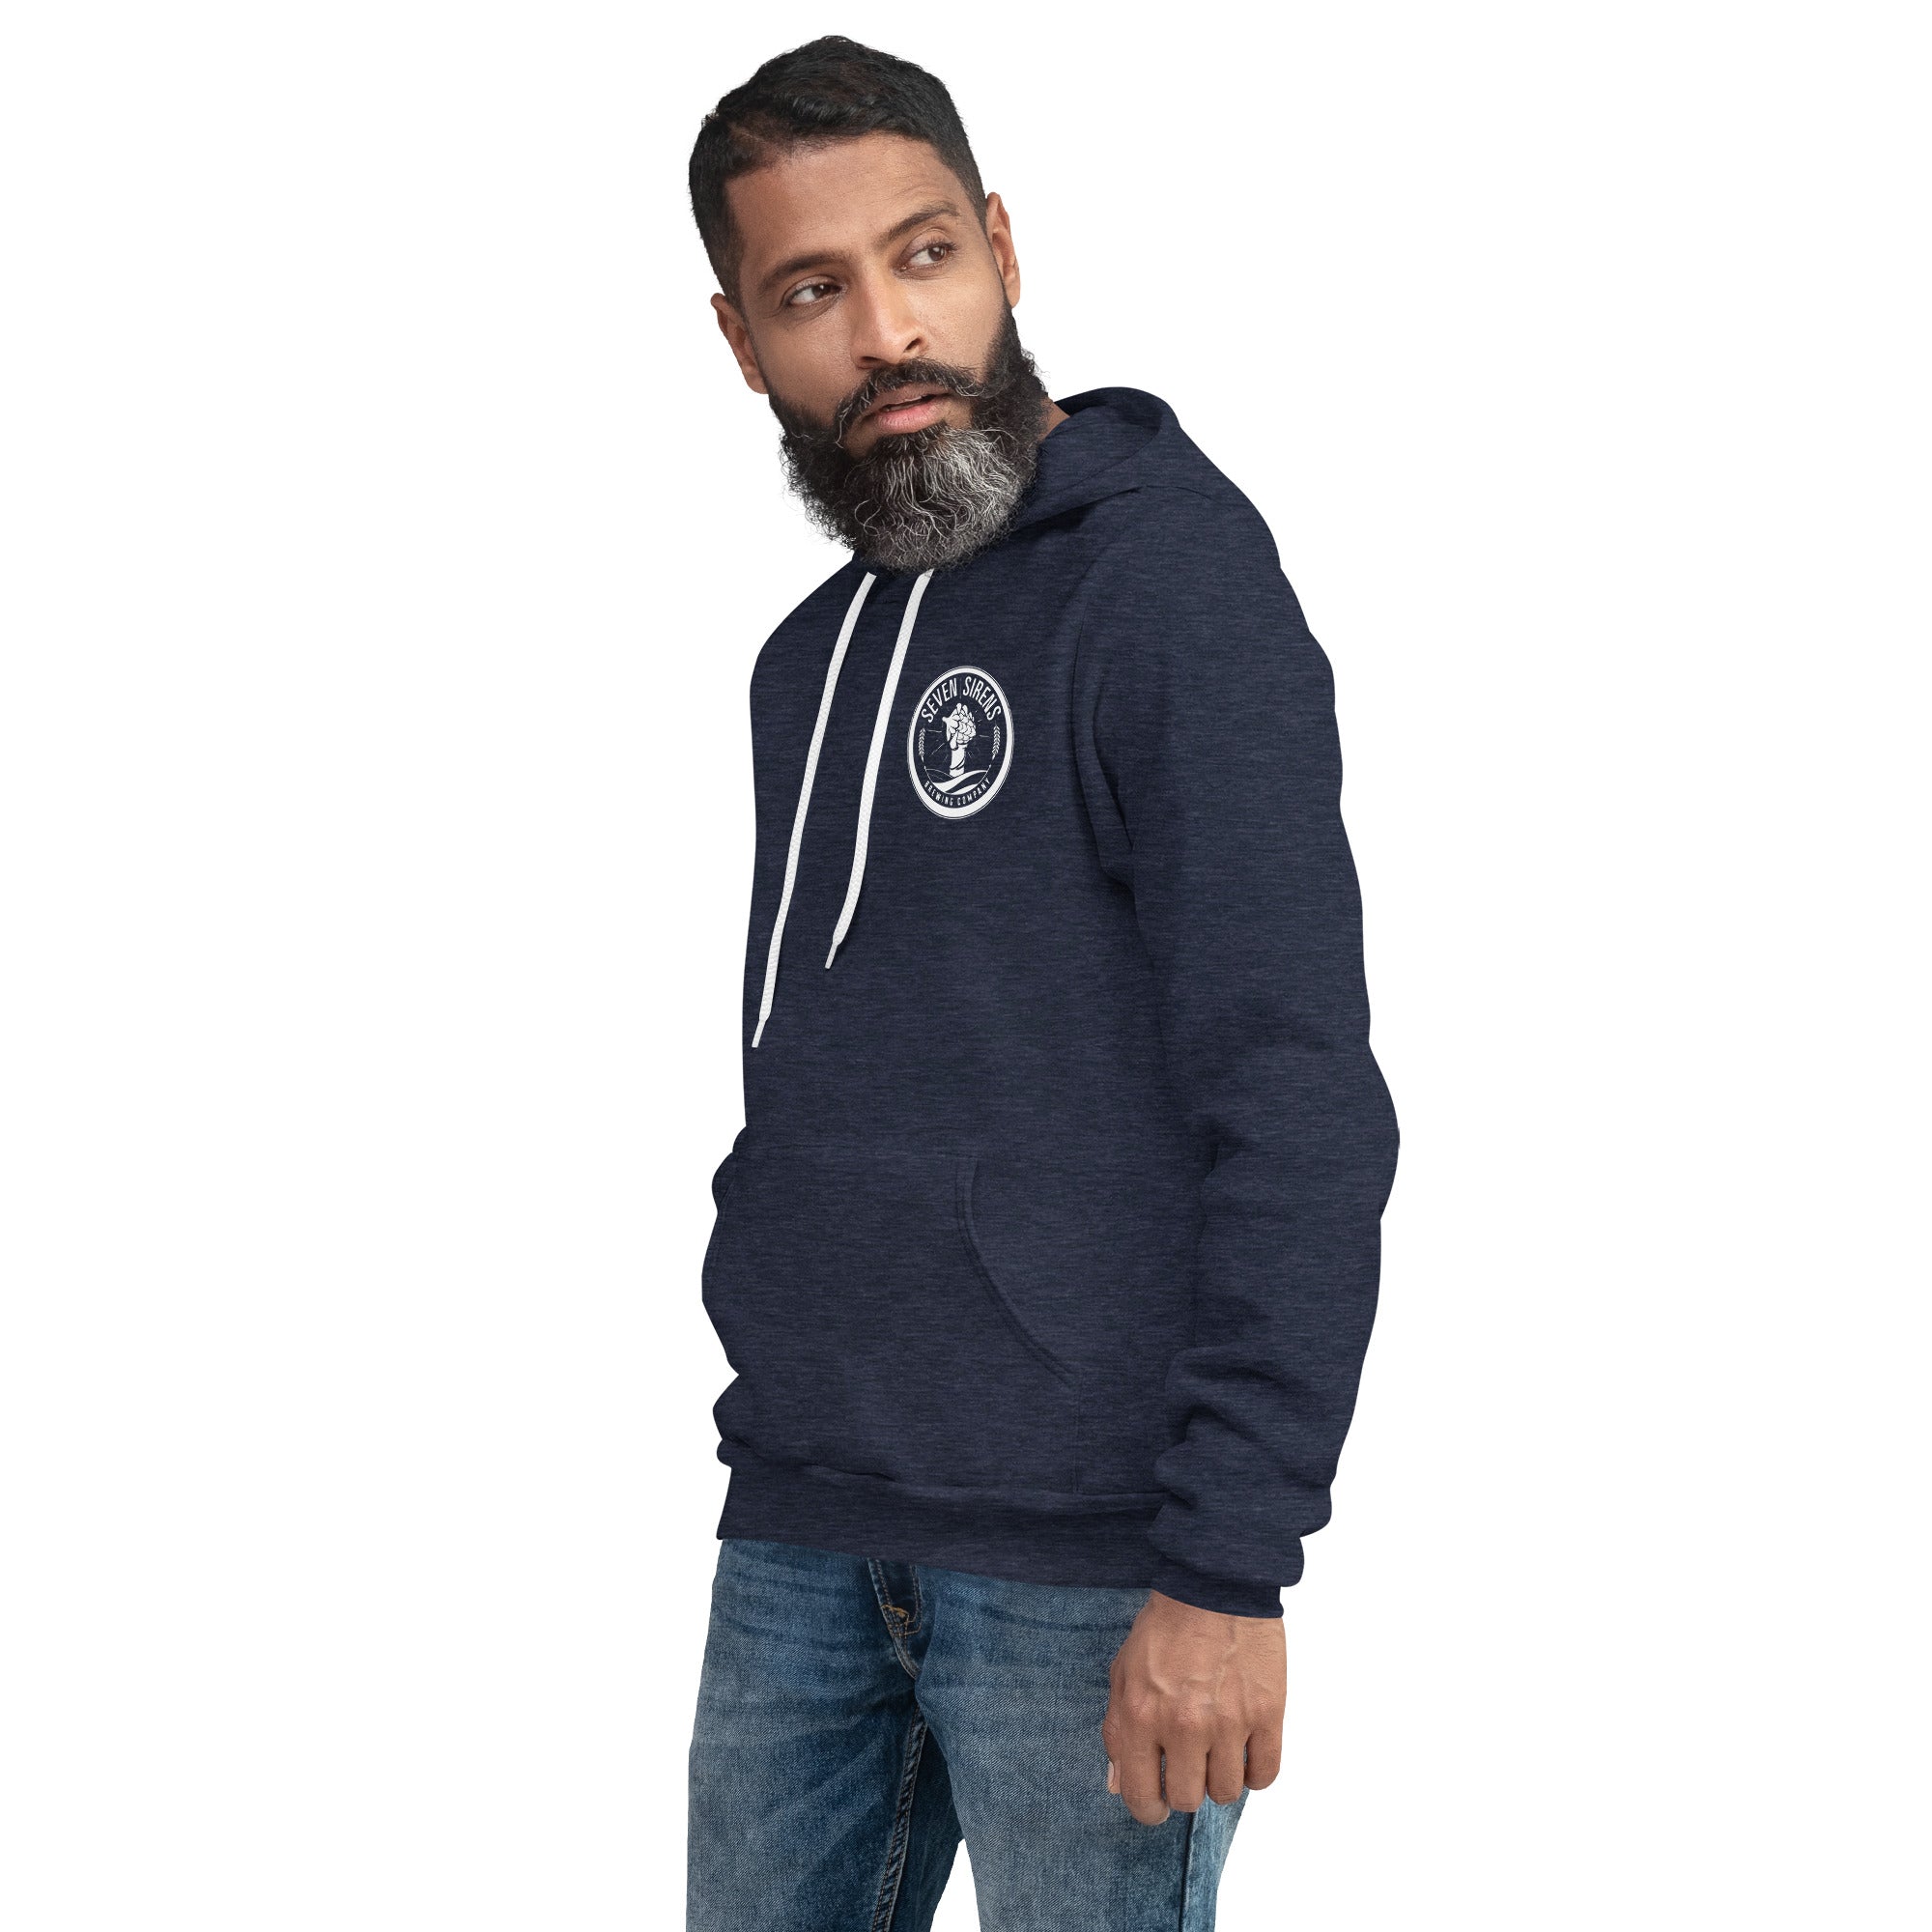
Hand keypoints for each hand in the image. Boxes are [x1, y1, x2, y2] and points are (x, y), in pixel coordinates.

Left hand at [1101, 1590, 1285, 1825]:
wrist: (1213, 1585)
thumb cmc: (1165, 1628)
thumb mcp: (1123, 1672)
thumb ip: (1118, 1730)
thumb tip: (1120, 1783)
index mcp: (1141, 1716)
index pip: (1141, 1795)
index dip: (1148, 1809)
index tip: (1156, 1803)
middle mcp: (1183, 1726)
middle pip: (1186, 1798)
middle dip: (1185, 1788)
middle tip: (1188, 1765)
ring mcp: (1229, 1723)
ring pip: (1225, 1792)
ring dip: (1219, 1778)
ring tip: (1217, 1750)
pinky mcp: (1267, 1715)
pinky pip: (1264, 1775)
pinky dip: (1254, 1771)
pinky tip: (1244, 1749)